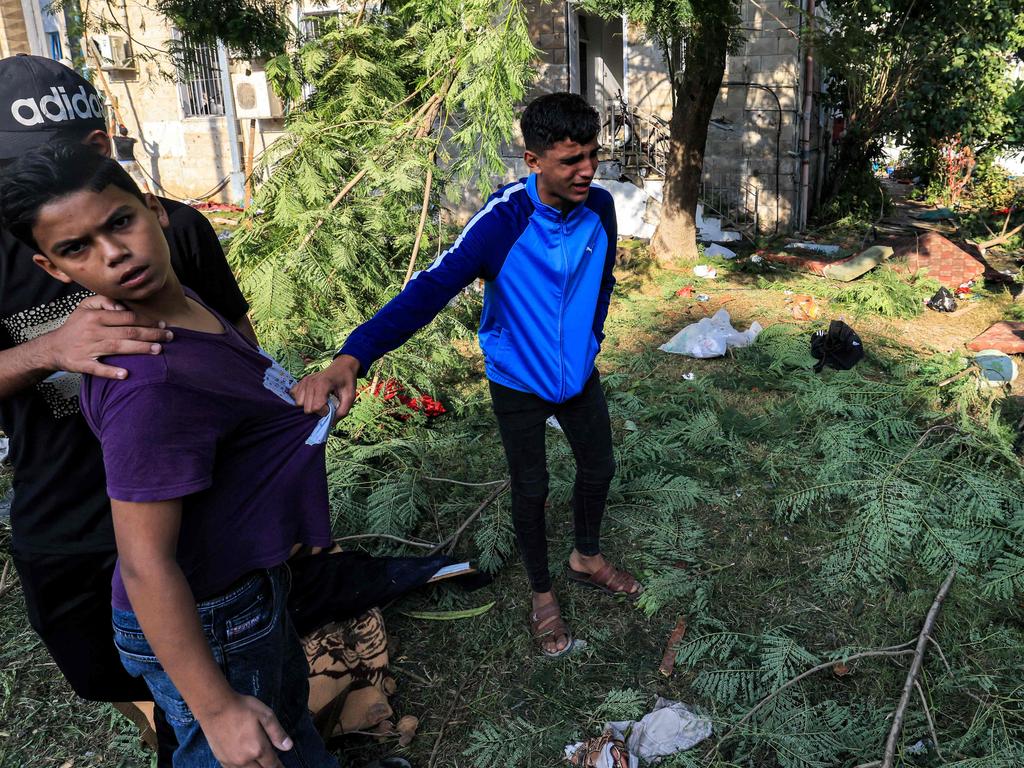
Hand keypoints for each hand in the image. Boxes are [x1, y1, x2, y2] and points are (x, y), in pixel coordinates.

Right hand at [46, 295, 173, 379]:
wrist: (52, 347)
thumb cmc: (75, 326)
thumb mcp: (84, 307)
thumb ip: (103, 300)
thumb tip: (122, 305)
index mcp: (95, 317)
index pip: (127, 317)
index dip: (146, 321)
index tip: (162, 324)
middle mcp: (93, 331)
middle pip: (127, 332)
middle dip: (151, 334)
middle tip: (169, 337)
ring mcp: (87, 349)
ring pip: (118, 348)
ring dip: (140, 348)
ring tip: (158, 350)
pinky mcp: (82, 364)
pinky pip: (98, 369)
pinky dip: (111, 371)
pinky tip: (126, 374)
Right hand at [199, 693, 292, 767]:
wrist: (215, 707)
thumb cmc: (242, 708)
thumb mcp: (266, 715)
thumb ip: (277, 733)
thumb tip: (288, 747)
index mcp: (258, 749)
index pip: (272, 765)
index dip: (279, 767)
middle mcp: (244, 760)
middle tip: (272, 765)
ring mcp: (231, 761)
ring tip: (260, 765)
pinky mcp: (221, 759)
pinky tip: (245, 766)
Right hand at [291, 354, 358, 419]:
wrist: (342, 367)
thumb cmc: (346, 382)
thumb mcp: (350, 397)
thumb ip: (342, 411)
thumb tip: (331, 424)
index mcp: (322, 384)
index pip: (316, 407)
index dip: (325, 412)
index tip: (332, 406)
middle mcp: (310, 382)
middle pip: (307, 409)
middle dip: (317, 411)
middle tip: (326, 403)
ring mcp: (303, 382)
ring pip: (298, 404)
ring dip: (309, 406)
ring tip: (319, 400)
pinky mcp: (300, 382)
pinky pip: (294, 397)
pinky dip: (302, 400)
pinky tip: (311, 398)